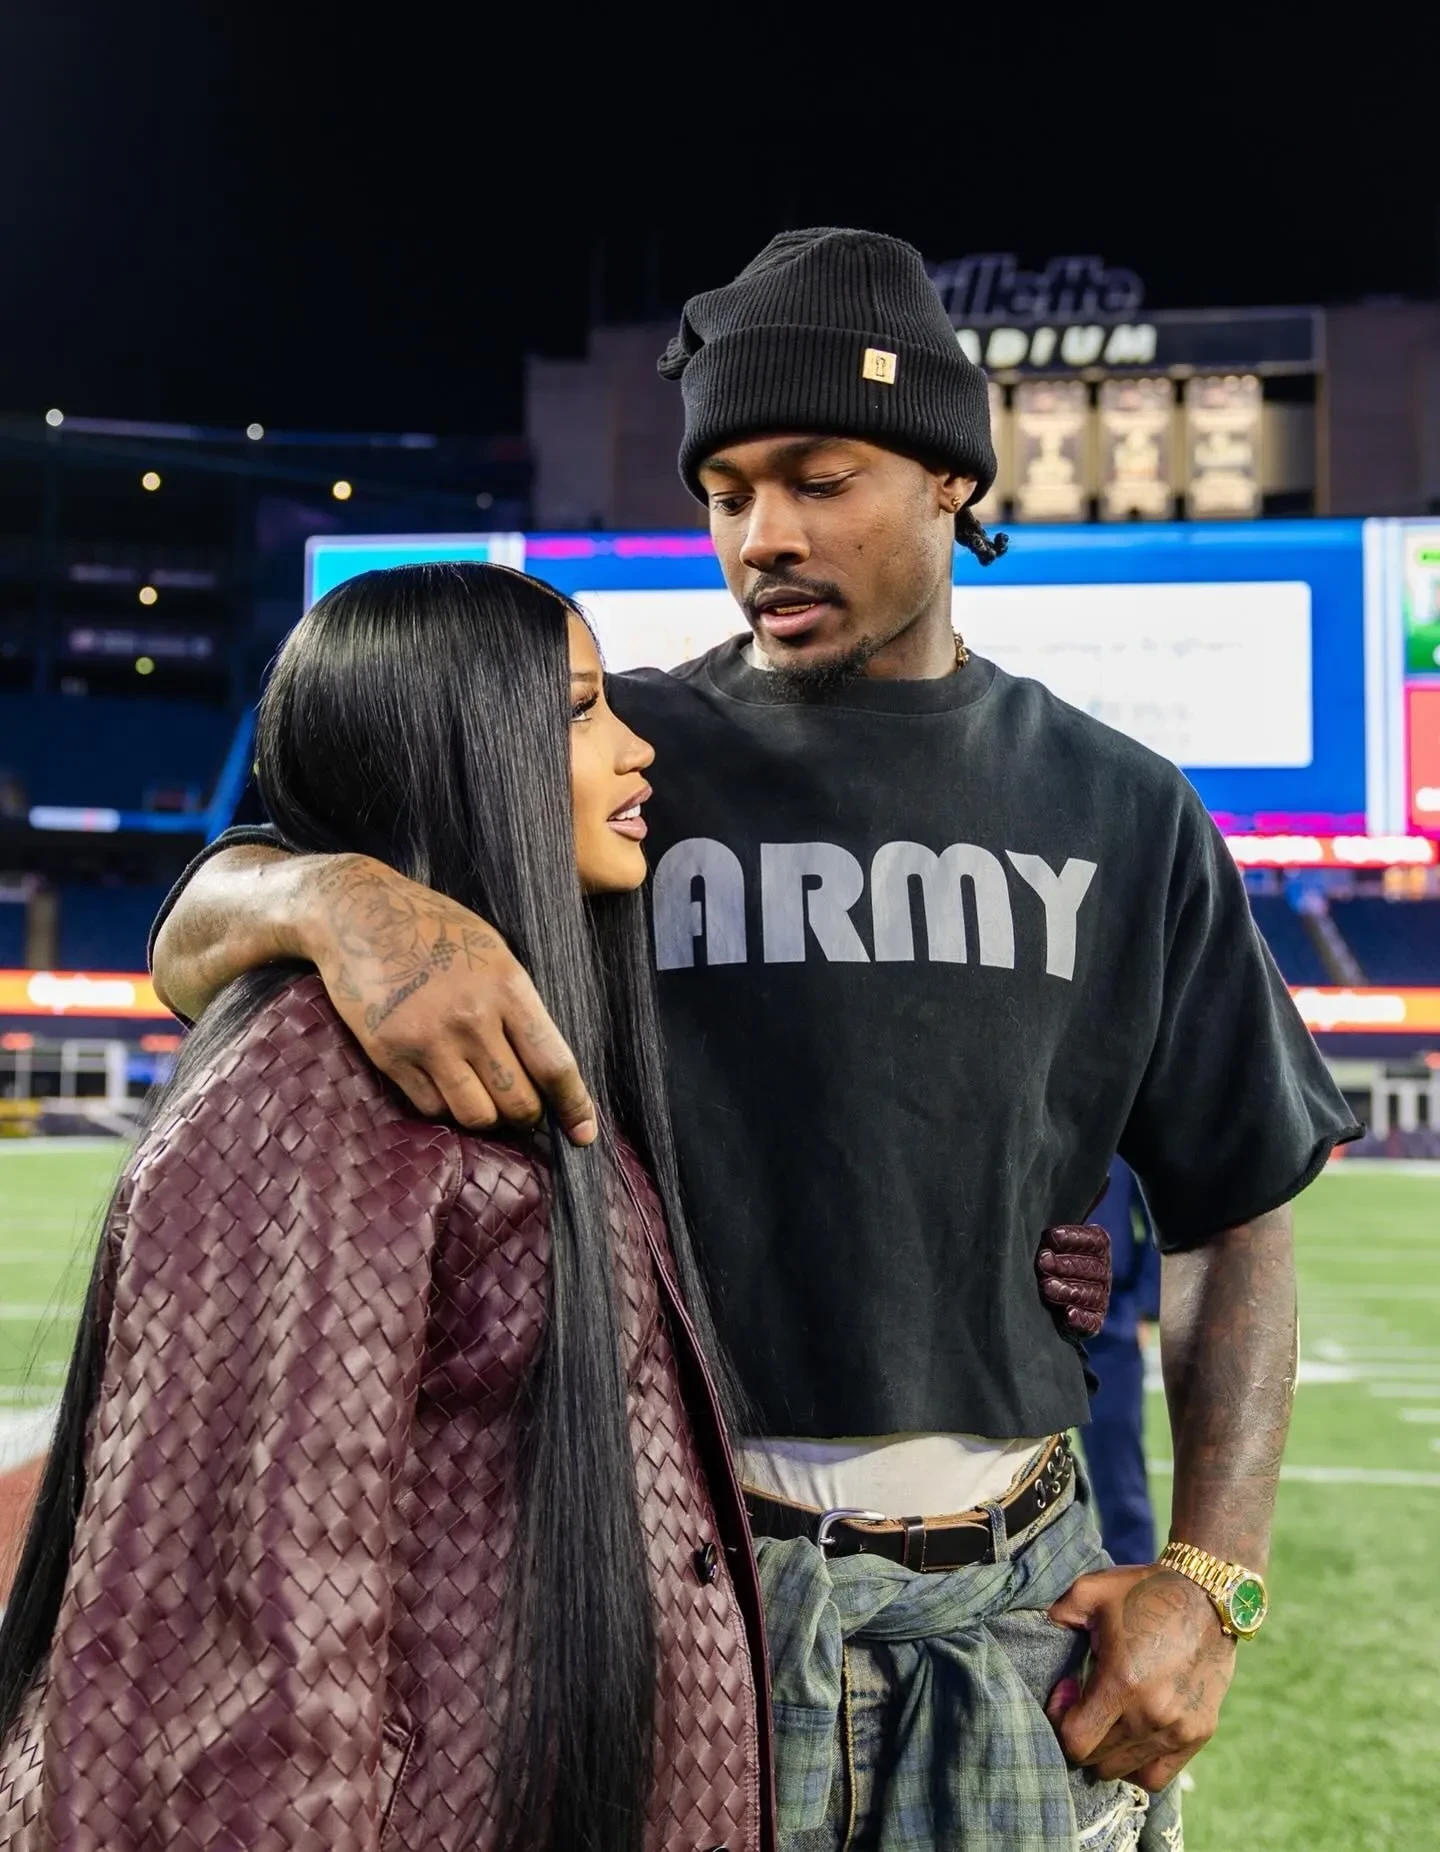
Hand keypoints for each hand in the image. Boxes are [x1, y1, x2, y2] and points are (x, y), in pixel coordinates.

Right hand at [303, 854, 597, 1142]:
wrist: (358, 912)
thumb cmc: (434, 929)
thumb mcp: (494, 952)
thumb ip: (520, 1006)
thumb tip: (547, 1068)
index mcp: (507, 987)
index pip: (553, 1064)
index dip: (574, 1105)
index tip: (583, 1133)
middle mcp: (471, 1018)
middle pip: (518, 1101)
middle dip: (527, 1115)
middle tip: (523, 1110)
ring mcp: (428, 1039)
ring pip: (476, 1115)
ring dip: (487, 1117)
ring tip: (485, 1099)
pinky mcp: (389, 1054)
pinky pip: (431, 1107)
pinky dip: (444, 1106)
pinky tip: (445, 1083)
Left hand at [1036, 1222, 1110, 1336]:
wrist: (1047, 1305)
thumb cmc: (1046, 1265)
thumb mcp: (1049, 1247)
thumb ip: (1051, 1240)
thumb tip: (1045, 1234)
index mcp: (1098, 1249)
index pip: (1095, 1240)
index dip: (1074, 1237)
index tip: (1051, 1236)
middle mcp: (1103, 1273)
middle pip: (1091, 1267)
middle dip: (1064, 1264)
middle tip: (1042, 1262)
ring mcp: (1100, 1299)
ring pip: (1089, 1294)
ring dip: (1067, 1290)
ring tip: (1047, 1286)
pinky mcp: (1093, 1322)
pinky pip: (1091, 1322)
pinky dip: (1080, 1318)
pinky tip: (1069, 1314)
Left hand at [1045, 1564, 1236, 1789]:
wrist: (1206, 1596)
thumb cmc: (1143, 1592)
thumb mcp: (1090, 1592)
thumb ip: (1057, 1618)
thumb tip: (1036, 1637)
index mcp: (1122, 1682)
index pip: (1075, 1741)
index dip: (1059, 1719)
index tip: (1066, 1689)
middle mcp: (1151, 1715)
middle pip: (1096, 1759)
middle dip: (1080, 1732)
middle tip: (1084, 1699)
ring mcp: (1178, 1729)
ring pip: (1122, 1770)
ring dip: (1106, 1748)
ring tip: (1108, 1713)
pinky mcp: (1198, 1734)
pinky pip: (1157, 1777)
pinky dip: (1136, 1765)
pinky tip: (1130, 1735)